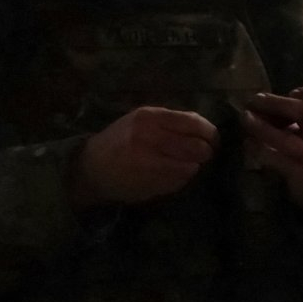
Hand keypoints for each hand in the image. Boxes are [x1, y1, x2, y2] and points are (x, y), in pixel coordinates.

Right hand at [71, 106, 219, 208]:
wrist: (90, 168)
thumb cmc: (121, 140)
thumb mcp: (142, 121)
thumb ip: (172, 121)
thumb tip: (206, 129)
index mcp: (149, 118)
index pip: (195, 123)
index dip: (210, 133)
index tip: (212, 139)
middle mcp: (149, 138)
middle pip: (198, 147)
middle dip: (205, 152)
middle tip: (202, 154)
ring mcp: (148, 163)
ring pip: (191, 167)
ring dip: (193, 166)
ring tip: (184, 164)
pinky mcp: (147, 183)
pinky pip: (179, 182)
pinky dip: (181, 179)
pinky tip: (170, 175)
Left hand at [241, 87, 302, 216]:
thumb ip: (297, 115)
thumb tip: (261, 105)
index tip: (292, 92)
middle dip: (277, 103)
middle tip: (254, 100)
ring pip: (288, 139)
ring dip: (261, 127)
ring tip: (246, 119)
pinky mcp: (302, 174)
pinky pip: (276, 159)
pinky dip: (258, 149)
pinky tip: (248, 143)